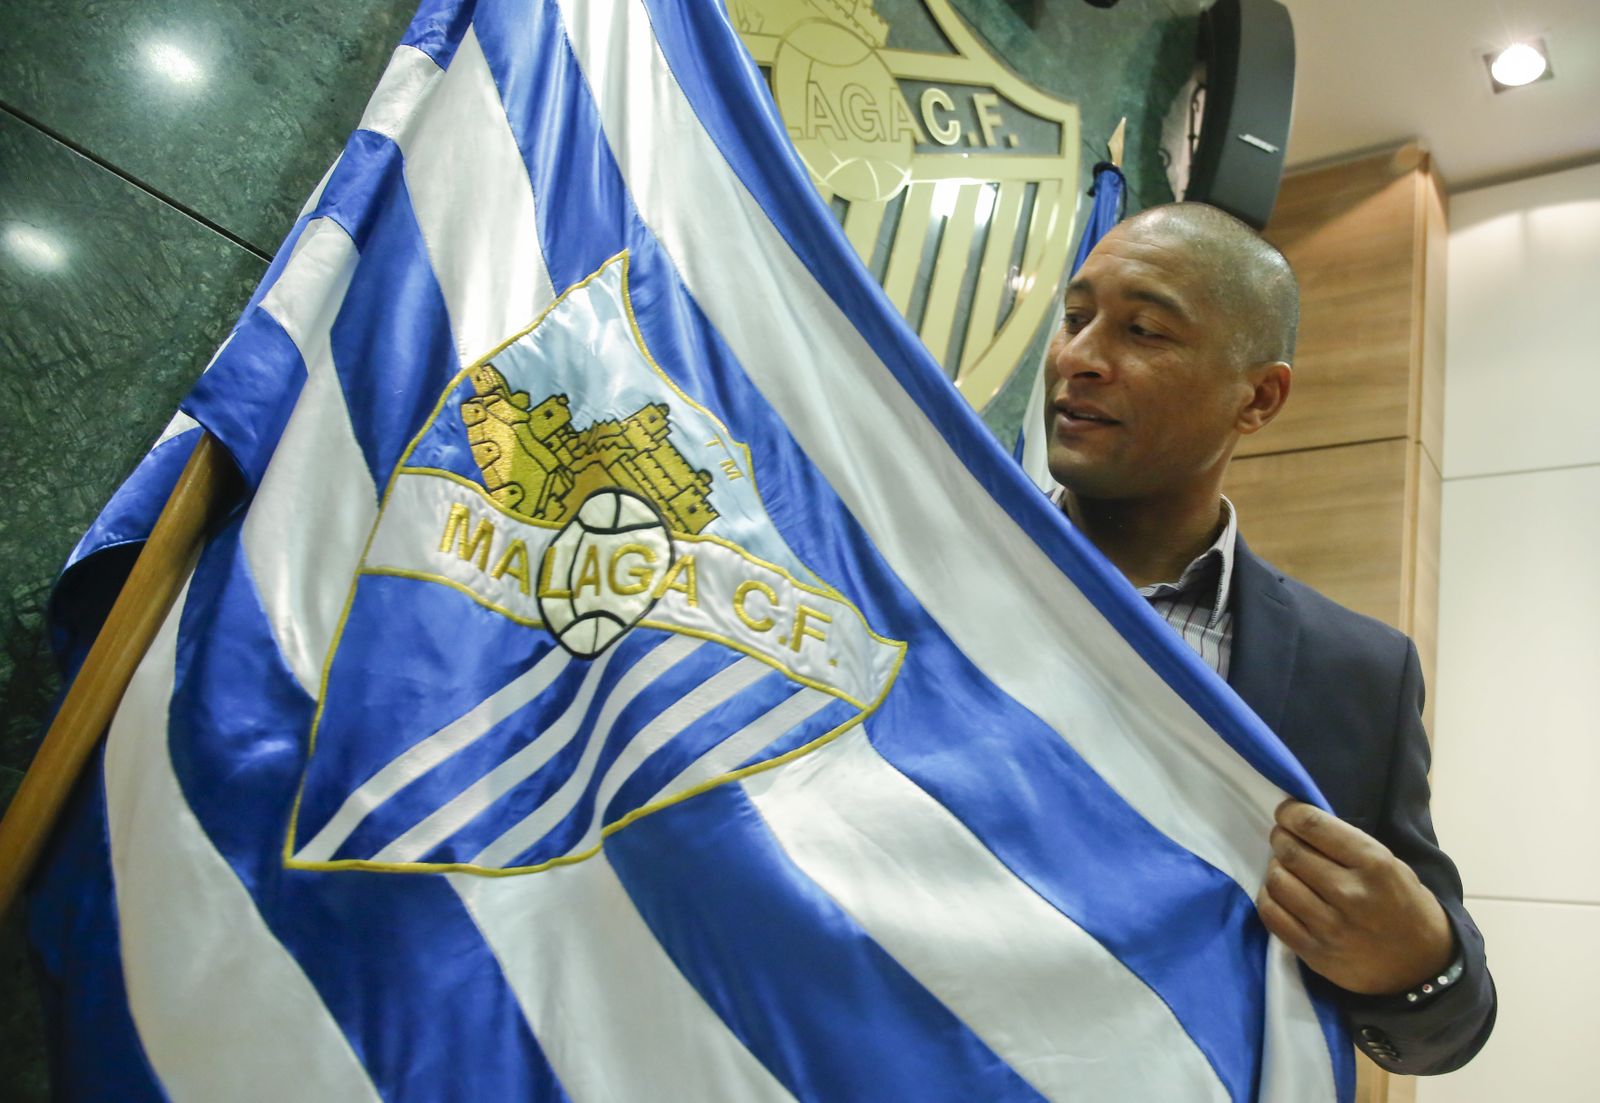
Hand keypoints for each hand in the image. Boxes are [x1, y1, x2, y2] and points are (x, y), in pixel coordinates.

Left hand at [1256, 800, 1454, 995]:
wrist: (1423, 967)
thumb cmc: (1406, 907)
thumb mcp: (1392, 866)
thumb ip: (1349, 846)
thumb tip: (1303, 826)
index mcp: (1373, 864)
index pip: (1314, 826)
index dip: (1291, 814)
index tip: (1286, 813)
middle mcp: (1350, 893)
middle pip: (1290, 852)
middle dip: (1280, 838)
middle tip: (1283, 838)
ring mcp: (1330, 926)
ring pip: (1277, 881)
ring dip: (1274, 868)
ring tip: (1285, 868)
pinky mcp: (1314, 953)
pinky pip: (1272, 916)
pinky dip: (1269, 898)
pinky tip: (1280, 894)